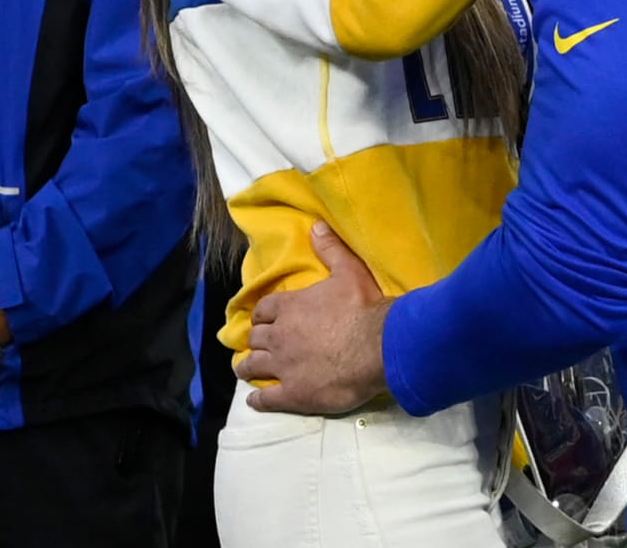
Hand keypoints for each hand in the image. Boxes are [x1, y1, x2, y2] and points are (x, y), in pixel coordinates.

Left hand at [236, 222, 391, 414]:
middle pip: (255, 339)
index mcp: (290, 307)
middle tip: (260, 344)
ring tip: (248, 369)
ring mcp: (283, 367)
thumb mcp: (349, 270)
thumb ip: (330, 248)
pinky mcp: (292, 394)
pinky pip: (265, 400)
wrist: (378, 346)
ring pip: (252, 367)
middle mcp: (279, 336)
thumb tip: (316, 225)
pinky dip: (258, 400)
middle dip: (256, 340)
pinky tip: (255, 401)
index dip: (263, 314)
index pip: (263, 309)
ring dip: (248, 367)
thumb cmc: (363, 307)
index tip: (265, 319)